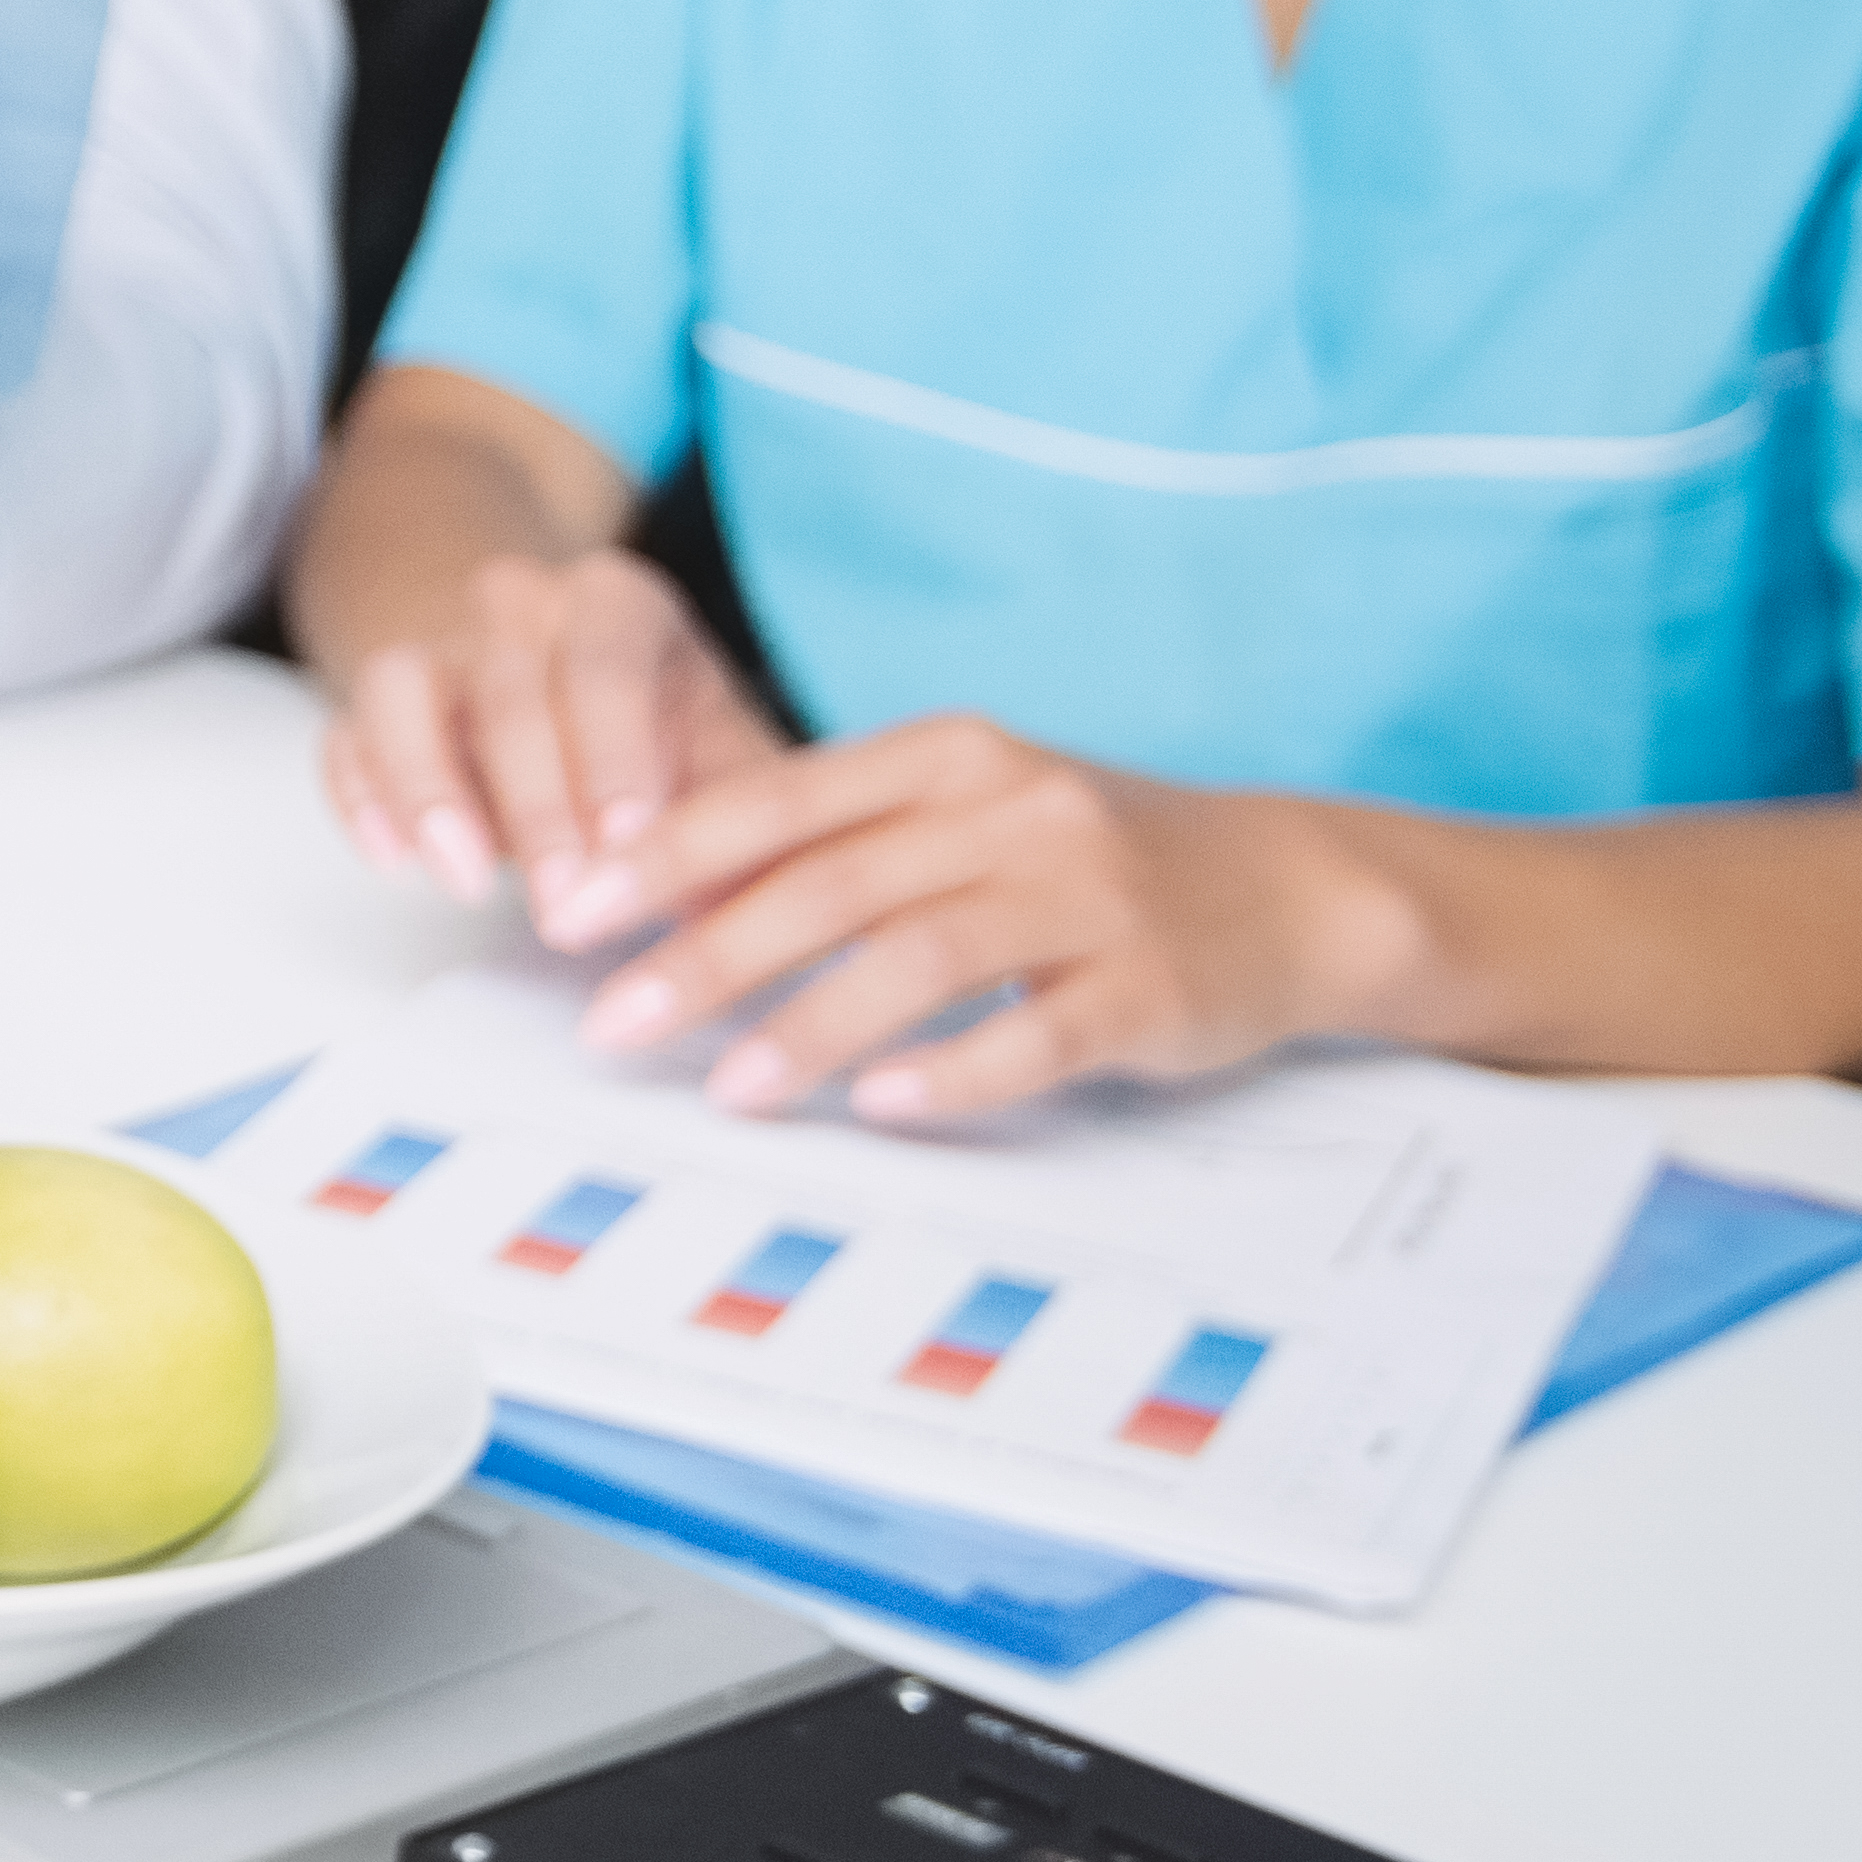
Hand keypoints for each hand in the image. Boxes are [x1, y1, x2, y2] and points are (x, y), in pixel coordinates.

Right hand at [318, 541, 782, 924]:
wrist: (554, 667)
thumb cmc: (659, 730)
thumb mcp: (724, 750)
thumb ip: (750, 820)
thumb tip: (774, 912)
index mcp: (617, 602)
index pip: (607, 666)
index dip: (615, 759)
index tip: (629, 844)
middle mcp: (516, 603)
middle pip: (508, 691)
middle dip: (536, 808)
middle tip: (564, 907)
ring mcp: (436, 645)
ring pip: (400, 687)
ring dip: (429, 788)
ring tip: (463, 880)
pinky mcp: (374, 700)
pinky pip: (344, 732)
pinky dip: (359, 794)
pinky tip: (391, 859)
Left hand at [564, 712, 1394, 1125]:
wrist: (1289, 886)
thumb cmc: (1090, 856)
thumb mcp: (966, 812)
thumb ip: (837, 842)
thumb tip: (670, 900)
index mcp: (948, 756)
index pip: (778, 798)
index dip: (666, 856)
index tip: (573, 913)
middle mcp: (1012, 810)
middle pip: (829, 883)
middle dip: (704, 957)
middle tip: (610, 1023)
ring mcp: (1086, 896)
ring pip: (920, 957)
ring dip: (810, 1024)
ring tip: (728, 1085)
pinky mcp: (1147, 984)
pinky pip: (1035, 1031)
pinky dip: (954, 1070)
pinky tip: (881, 1105)